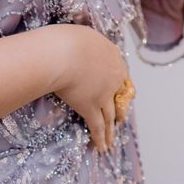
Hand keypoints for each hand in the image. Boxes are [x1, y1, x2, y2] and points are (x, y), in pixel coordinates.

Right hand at [47, 24, 129, 151]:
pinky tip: (103, 148)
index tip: (121, 93)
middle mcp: (113, 77)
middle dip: (119, 110)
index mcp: (113, 56)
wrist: (63, 53)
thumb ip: (87, 44)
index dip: (120, 85)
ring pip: (110, 116)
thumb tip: (80, 44)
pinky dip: (100, 138)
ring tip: (112, 141)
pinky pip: (98, 126)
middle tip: (120, 119)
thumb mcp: (84, 35)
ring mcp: (104, 94)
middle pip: (119, 97)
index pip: (121, 74)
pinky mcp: (91, 107)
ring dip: (111, 130)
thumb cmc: (68, 39)